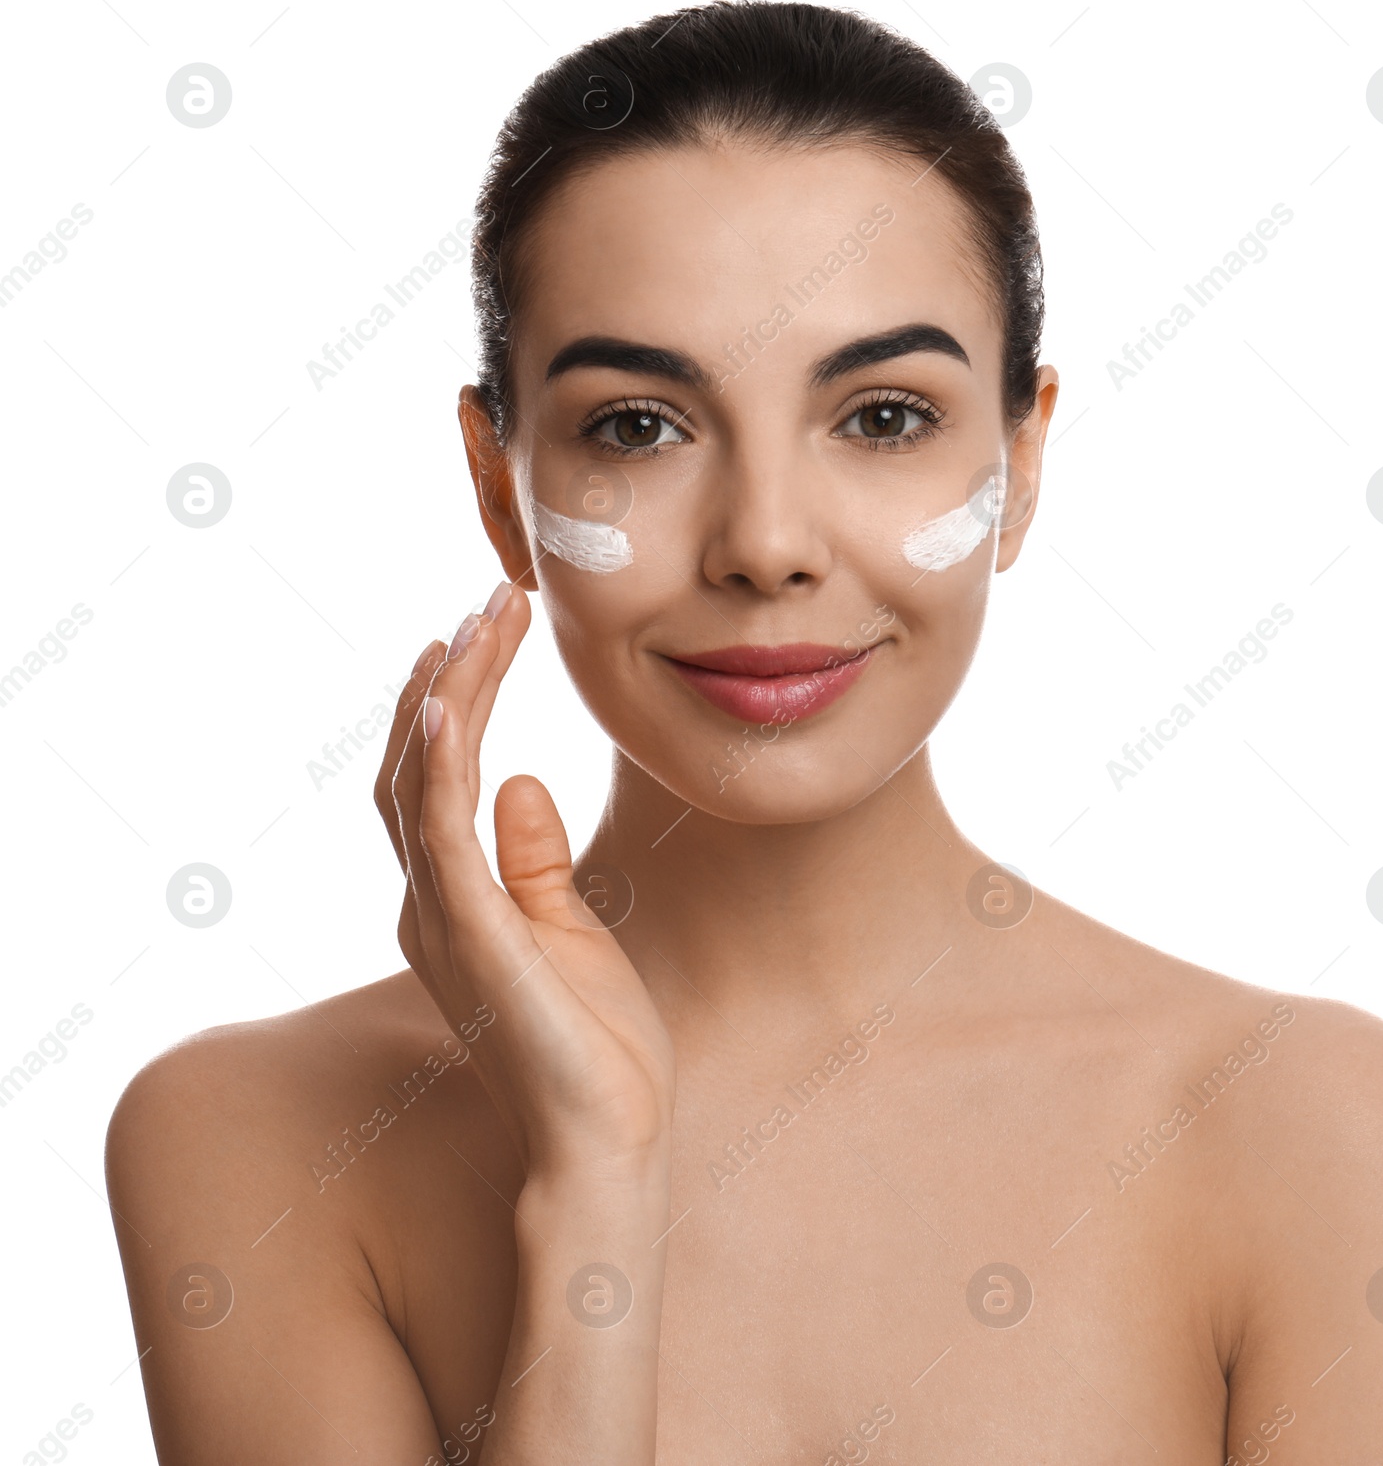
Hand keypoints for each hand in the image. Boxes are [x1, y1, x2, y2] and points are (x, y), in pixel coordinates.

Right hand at [374, 582, 674, 1181]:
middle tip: (490, 601)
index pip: (434, 783)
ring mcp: (442, 920)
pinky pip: (442, 835)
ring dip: (450, 696)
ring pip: (423, 783)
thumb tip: (522, 778)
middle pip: (417, 767)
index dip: (449, 705)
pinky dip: (438, 765)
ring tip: (479, 622)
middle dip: (451, 679)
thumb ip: (535, 860)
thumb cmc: (596, 1045)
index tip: (481, 634)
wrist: (609, 1138)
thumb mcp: (571, 930)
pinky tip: (448, 704)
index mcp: (453, 903)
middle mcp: (429, 905)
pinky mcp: (472, 936)